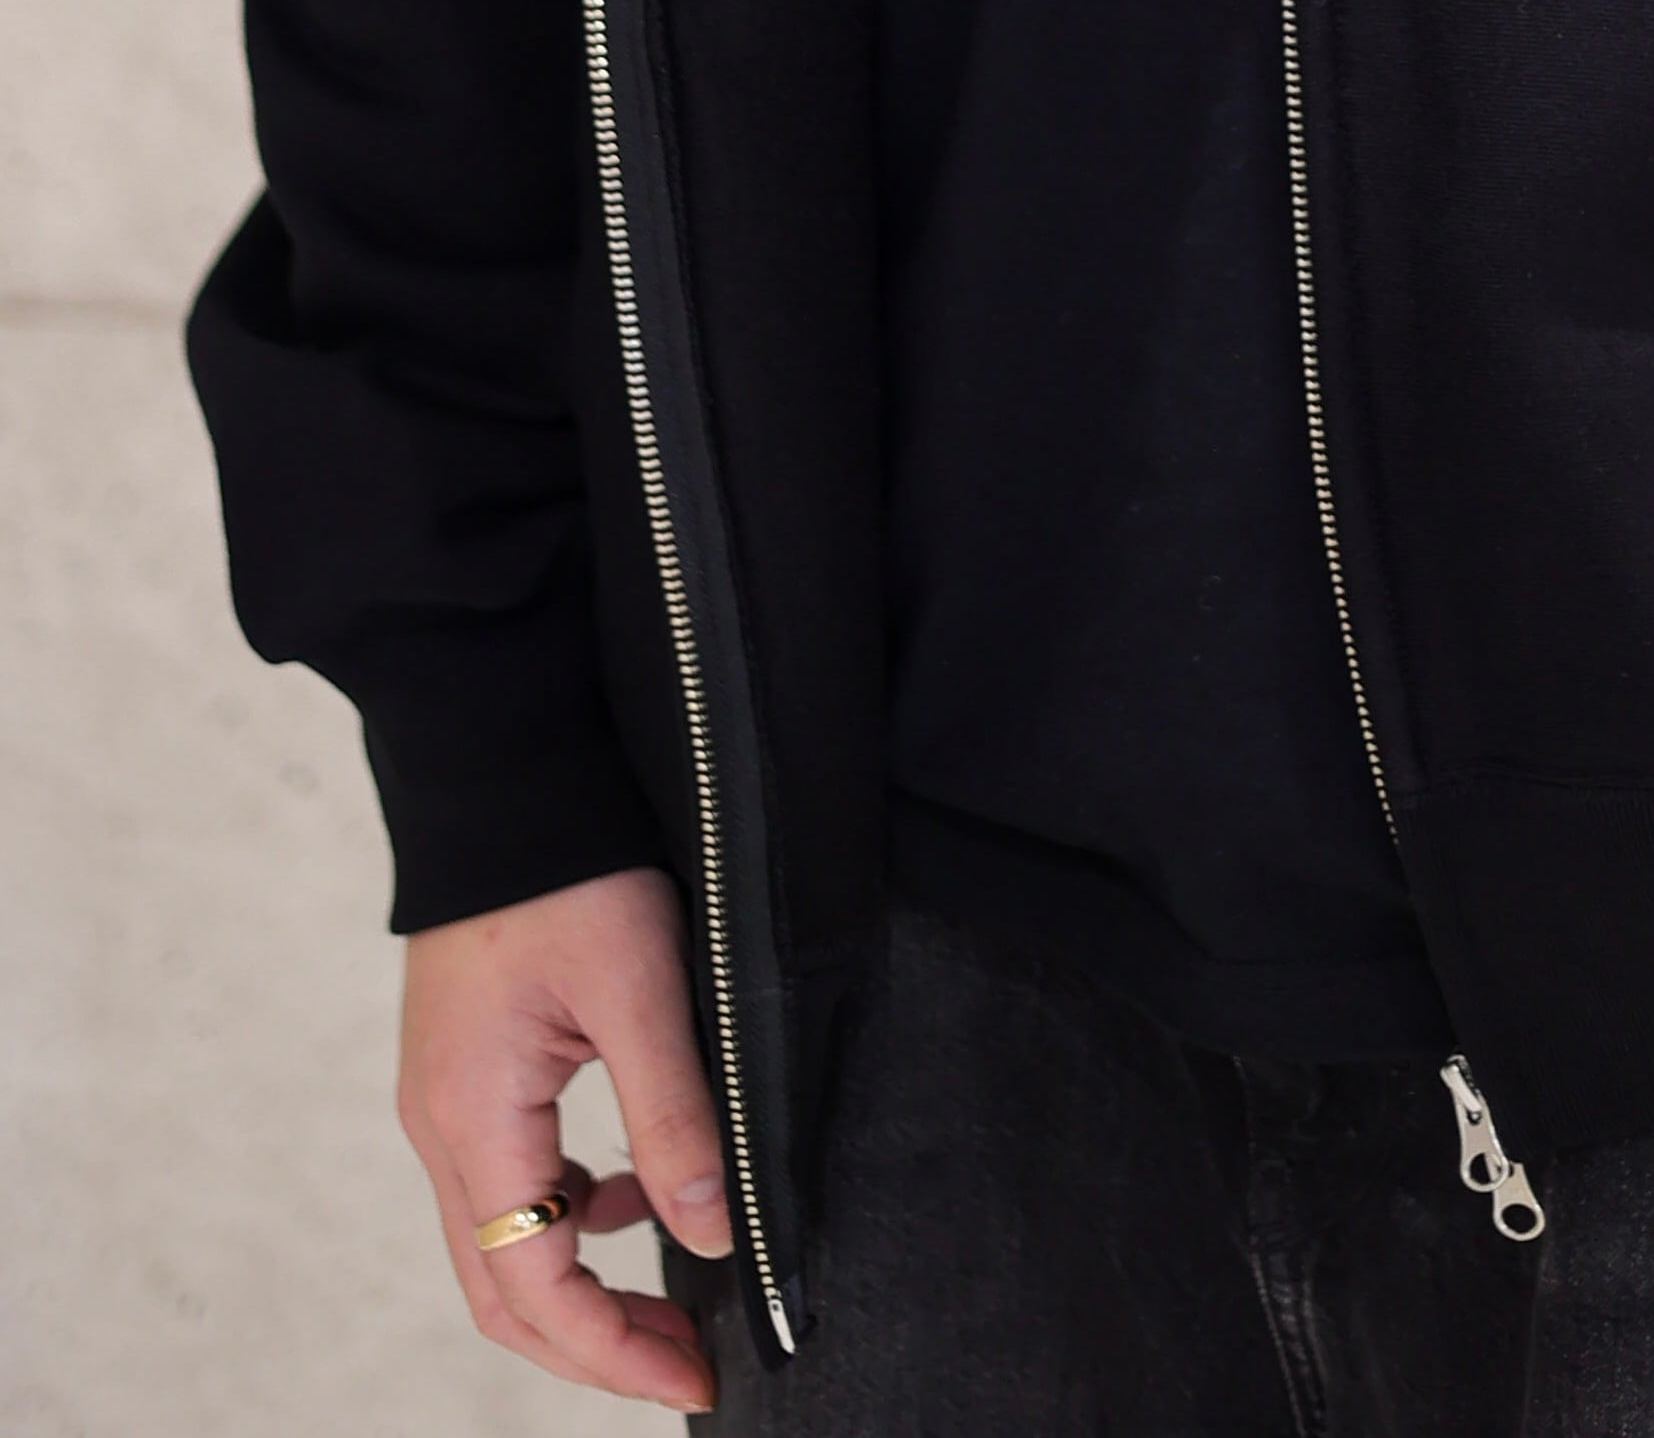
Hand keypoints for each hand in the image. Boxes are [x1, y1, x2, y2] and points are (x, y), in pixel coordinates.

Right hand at [399, 866, 729, 1410]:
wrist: (504, 772)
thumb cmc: (568, 865)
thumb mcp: (640, 987)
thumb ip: (673, 1117)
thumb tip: (716, 1237)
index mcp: (473, 1118)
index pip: (532, 1287)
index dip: (611, 1353)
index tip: (695, 1380)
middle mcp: (442, 1127)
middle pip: (503, 1289)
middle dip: (594, 1347)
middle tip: (689, 1367)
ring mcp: (446, 1100)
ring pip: (503, 1242)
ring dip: (581, 1289)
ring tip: (676, 1300)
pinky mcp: (469, 1071)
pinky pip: (510, 1180)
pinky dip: (570, 1215)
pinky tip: (634, 1191)